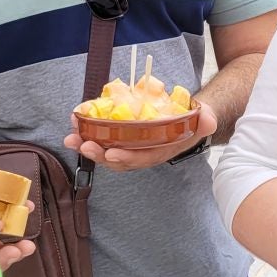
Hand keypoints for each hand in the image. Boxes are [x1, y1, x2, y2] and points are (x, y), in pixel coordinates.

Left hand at [63, 100, 217, 172]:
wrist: (188, 118)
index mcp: (160, 151)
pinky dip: (88, 132)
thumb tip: (207, 121)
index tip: (113, 155)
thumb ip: (205, 121)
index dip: (128, 158)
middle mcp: (143, 152)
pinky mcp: (122, 137)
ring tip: (70, 137)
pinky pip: (104, 138)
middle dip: (99, 154)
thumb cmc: (193, 119)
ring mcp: (131, 146)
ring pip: (106, 151)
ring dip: (87, 145)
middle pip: (118, 159)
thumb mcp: (203, 119)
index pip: (142, 159)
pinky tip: (76, 123)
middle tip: (82, 145)